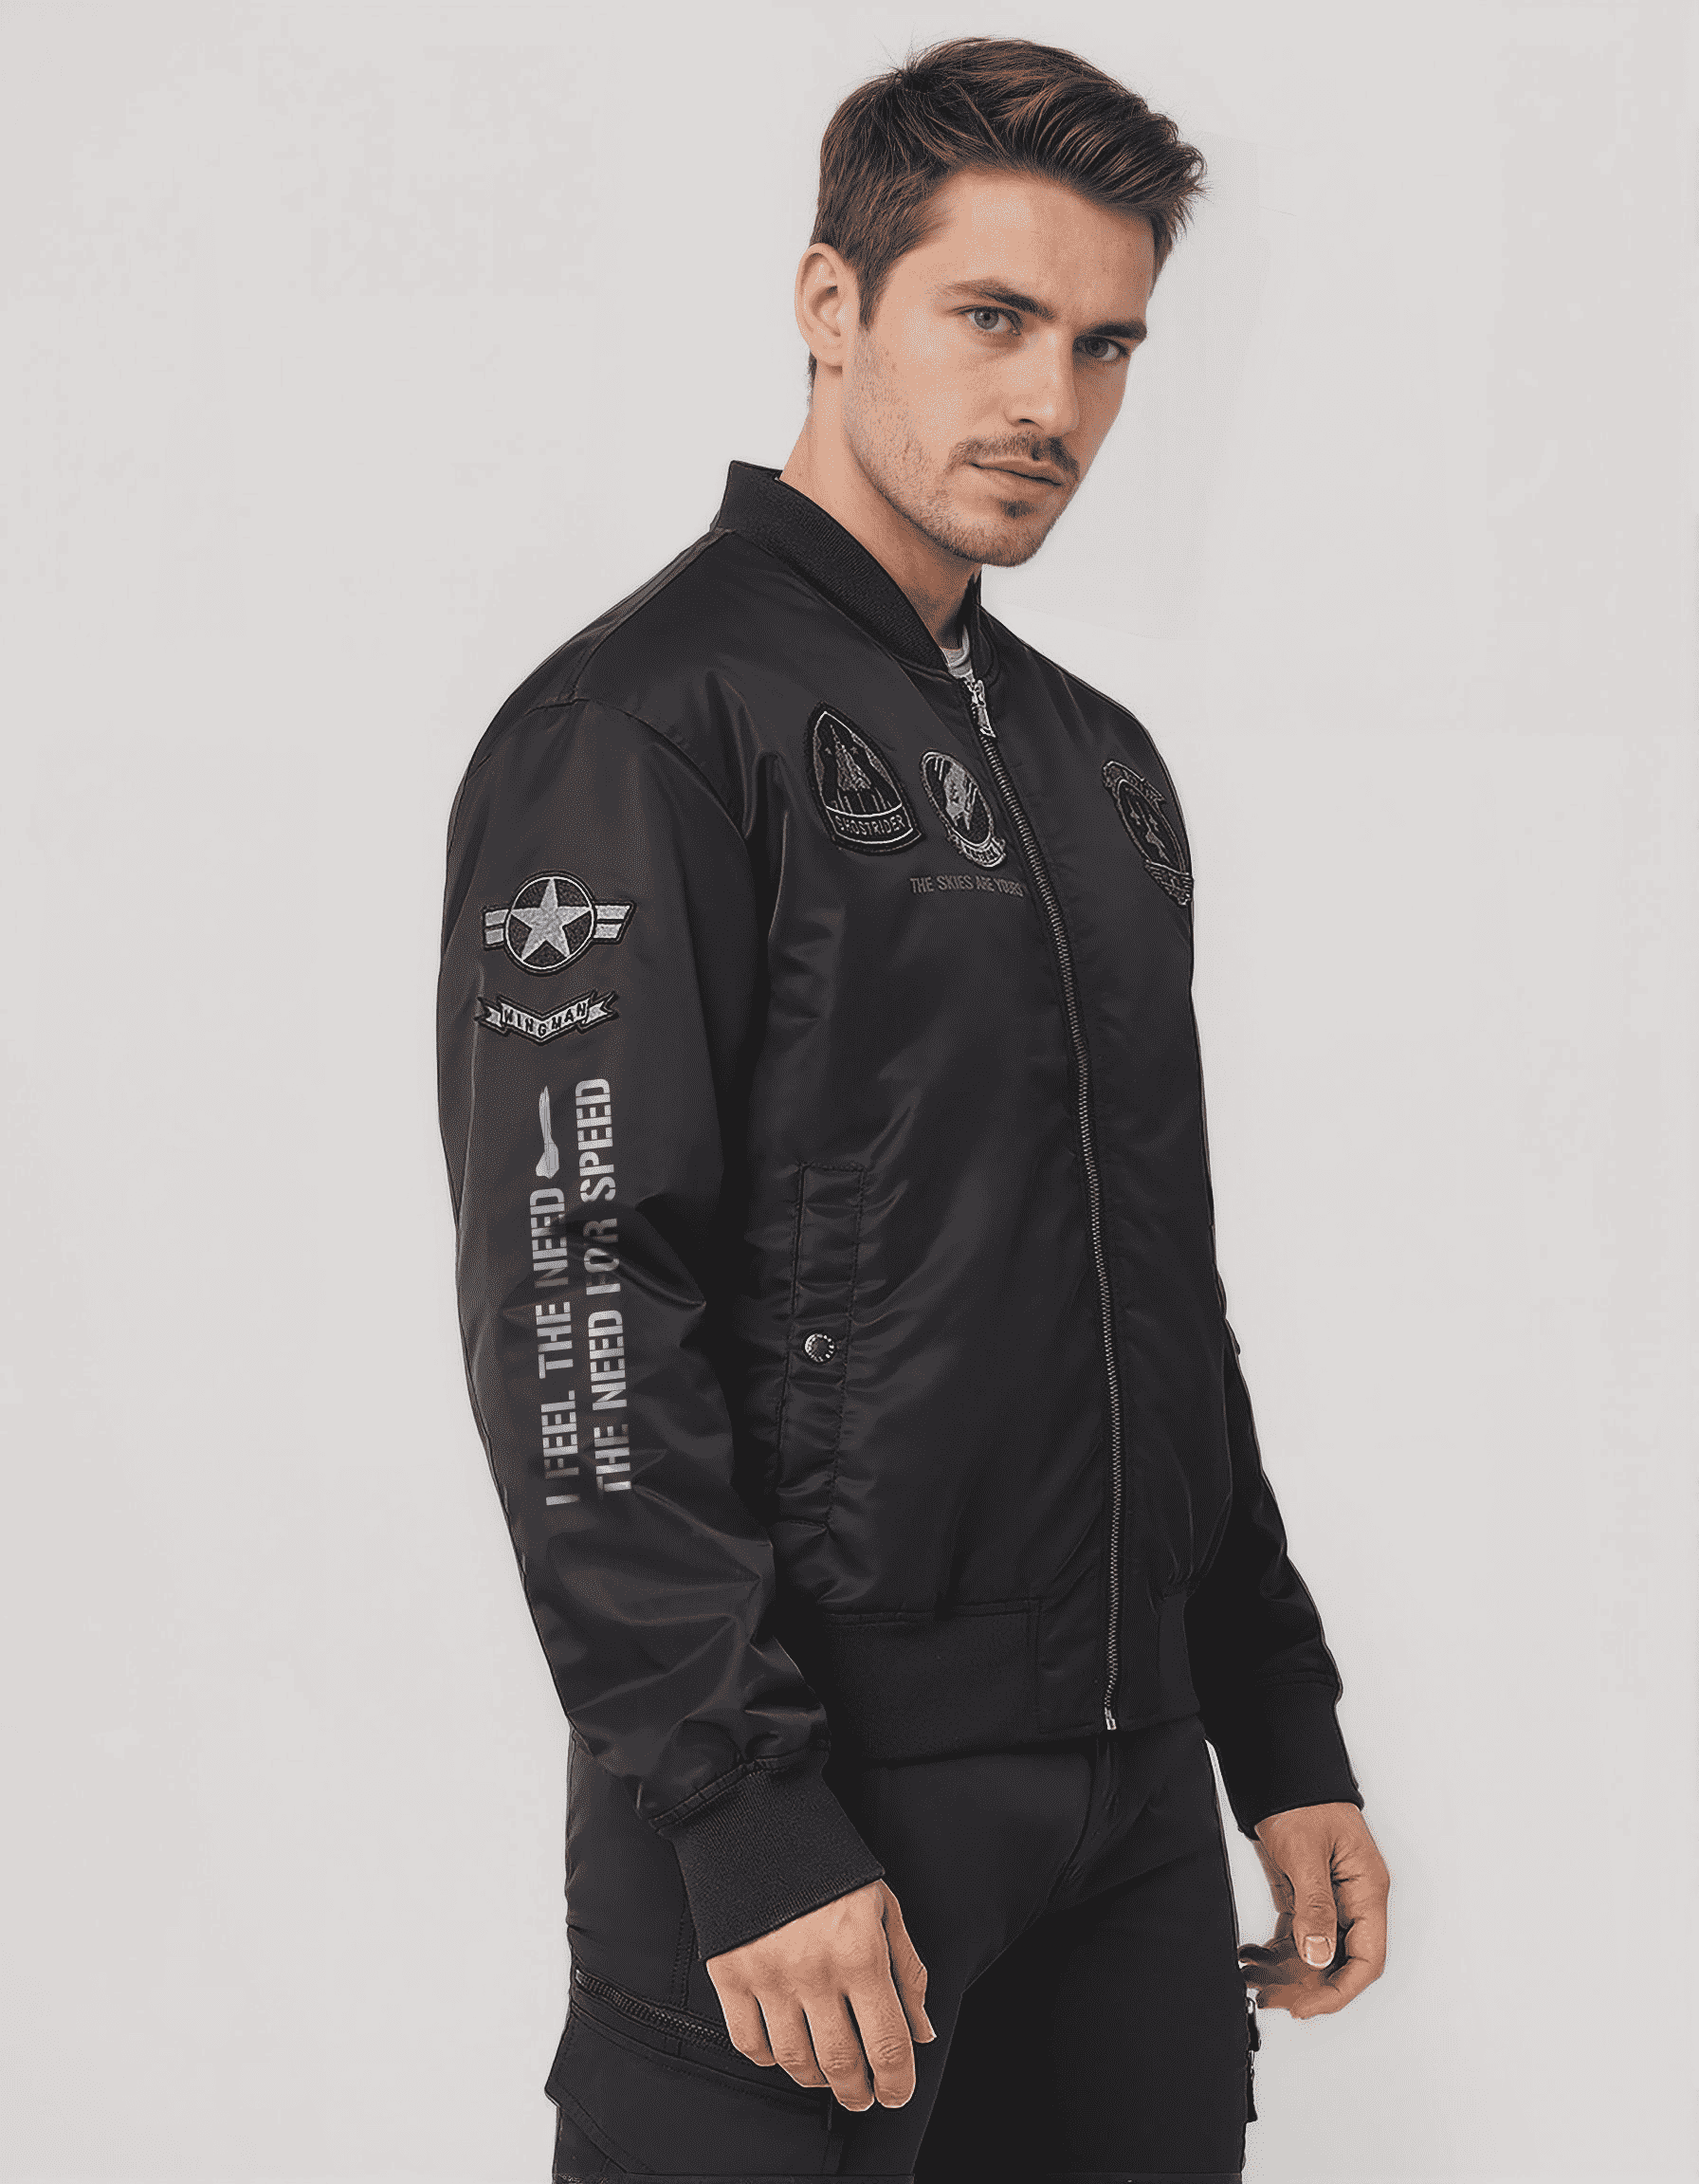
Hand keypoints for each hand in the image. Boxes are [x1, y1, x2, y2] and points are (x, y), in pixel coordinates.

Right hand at [706, 1879, 935, 2110]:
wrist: (758, 1823)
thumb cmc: (829, 1867)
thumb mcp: (883, 1906)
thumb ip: (907, 1971)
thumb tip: (921, 2032)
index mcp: (861, 1952)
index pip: (887, 2043)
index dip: (897, 2082)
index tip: (896, 2094)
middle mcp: (815, 1972)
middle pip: (841, 2063)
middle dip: (857, 2091)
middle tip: (863, 2095)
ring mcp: (768, 1977)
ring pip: (795, 2060)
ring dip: (816, 2078)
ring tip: (827, 2073)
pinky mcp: (730, 1976)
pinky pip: (750, 2043)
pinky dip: (770, 2058)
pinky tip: (785, 2047)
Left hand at [1239, 1802, 1388, 2019]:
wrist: (1279, 1768)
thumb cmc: (1303, 1799)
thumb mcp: (1306, 1853)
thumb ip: (1315, 1906)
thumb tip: (1319, 1955)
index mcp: (1367, 1890)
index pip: (1367, 1959)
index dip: (1340, 1989)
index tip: (1308, 2007)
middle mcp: (1353, 1899)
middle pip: (1340, 1961)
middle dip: (1308, 1985)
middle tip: (1274, 2000)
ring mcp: (1329, 1897)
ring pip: (1315, 1951)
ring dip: (1286, 1971)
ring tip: (1254, 1981)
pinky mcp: (1304, 1893)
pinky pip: (1296, 1933)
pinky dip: (1276, 1950)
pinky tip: (1252, 1958)